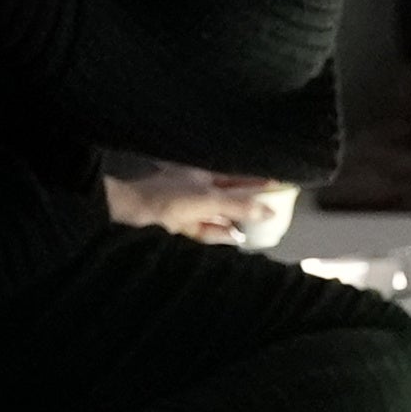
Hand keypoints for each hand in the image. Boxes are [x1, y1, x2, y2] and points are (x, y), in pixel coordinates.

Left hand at [106, 169, 295, 246]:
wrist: (128, 211)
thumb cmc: (166, 198)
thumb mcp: (208, 200)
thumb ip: (239, 205)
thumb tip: (269, 209)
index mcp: (206, 174)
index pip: (240, 176)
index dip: (260, 180)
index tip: (282, 183)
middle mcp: (199, 187)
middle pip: (231, 194)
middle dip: (251, 201)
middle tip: (276, 206)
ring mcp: (189, 206)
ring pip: (219, 212)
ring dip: (236, 218)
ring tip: (260, 223)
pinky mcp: (181, 224)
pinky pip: (206, 228)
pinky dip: (219, 232)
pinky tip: (233, 237)